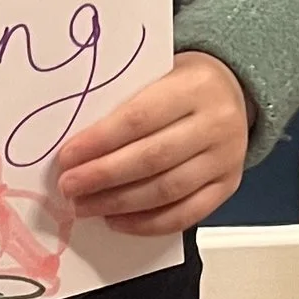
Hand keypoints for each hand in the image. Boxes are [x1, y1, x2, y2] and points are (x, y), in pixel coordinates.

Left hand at [55, 52, 252, 234]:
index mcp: (195, 86)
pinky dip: (147, 224)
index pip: (140, 118)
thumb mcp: (157, 75)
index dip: (99, 141)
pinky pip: (186, 214)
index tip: (67, 157)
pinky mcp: (228, 186)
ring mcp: (226, 158)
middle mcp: (216, 123)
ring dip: (119, 203)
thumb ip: (124, 104)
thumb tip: (77, 148)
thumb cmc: (181, 84)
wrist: (231, 92)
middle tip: (69, 187)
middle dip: (103, 176)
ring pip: (167, 190)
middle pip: (153, 158)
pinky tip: (117, 221)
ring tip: (85, 206)